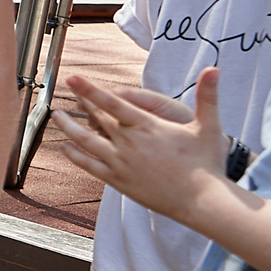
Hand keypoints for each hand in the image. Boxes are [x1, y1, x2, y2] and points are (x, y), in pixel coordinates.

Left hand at [59, 68, 228, 221]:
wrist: (202, 202)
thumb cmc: (207, 164)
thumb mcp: (208, 126)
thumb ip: (208, 96)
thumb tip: (214, 68)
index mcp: (147, 127)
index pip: (112, 103)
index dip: (90, 90)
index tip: (73, 79)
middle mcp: (129, 144)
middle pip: (97, 119)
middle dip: (82, 103)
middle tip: (67, 89)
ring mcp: (121, 164)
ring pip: (86, 142)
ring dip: (69, 128)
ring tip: (56, 116)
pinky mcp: (119, 182)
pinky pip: (90, 166)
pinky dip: (76, 155)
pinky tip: (66, 147)